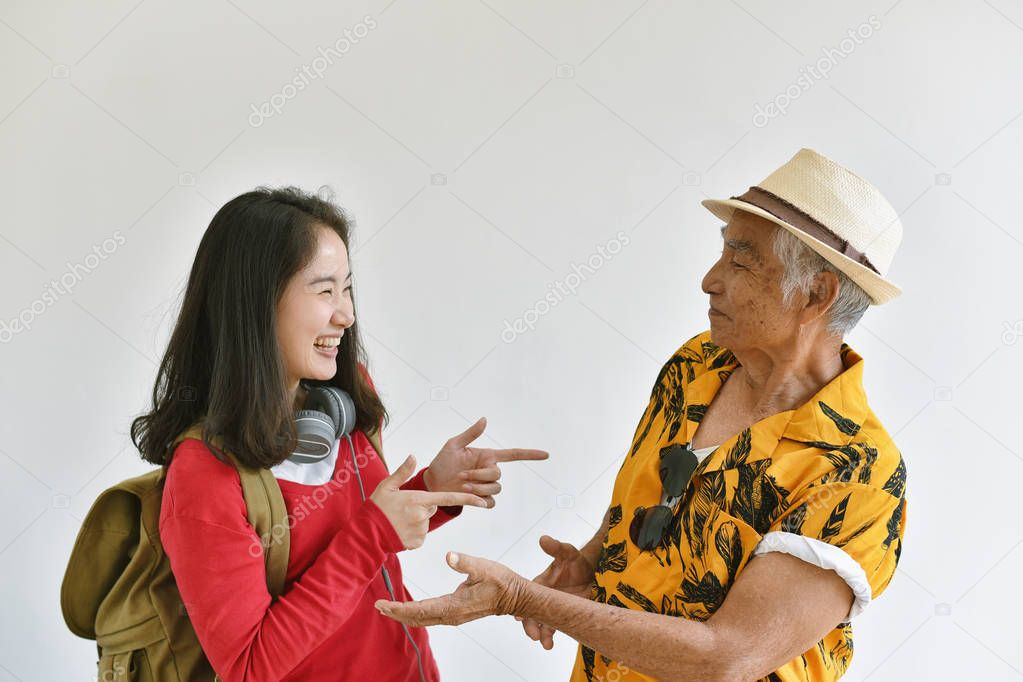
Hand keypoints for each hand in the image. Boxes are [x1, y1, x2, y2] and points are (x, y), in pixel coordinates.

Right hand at [370, 455, 488, 549]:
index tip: (483, 501)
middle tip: (402, 509)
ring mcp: (421, 530)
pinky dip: (412, 532)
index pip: (449, 498)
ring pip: (426, 521)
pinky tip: (400, 530)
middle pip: (432, 507)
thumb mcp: (387, 486)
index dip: (468, 499)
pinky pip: (420, 534)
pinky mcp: (418, 542)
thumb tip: (413, 456)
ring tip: (398, 520)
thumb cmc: (376, 509)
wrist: (367, 534)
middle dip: (422, 507)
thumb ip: (402, 472)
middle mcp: (423, 515)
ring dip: (416, 520)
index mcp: (419, 499)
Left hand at [375, 551, 525, 625]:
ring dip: (404, 614)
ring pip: (423, 619)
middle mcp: (451, 615)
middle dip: (396, 613)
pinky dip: (415, 613)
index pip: (421, 610)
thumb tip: (449, 556)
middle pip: (417, 618)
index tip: (384, 605)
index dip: (400, 608)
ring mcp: (453, 616)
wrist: (515, 596)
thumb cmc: (501, 581)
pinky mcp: (455, 613)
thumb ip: (465, 562)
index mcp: (454, 605)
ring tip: (388, 608)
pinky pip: (430, 616)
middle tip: (378, 606)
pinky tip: (408, 609)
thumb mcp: (484, 567)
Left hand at [424, 417, 548, 506]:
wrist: (432, 484)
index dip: (530, 454)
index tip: (546, 454)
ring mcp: (486, 486)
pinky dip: (482, 500)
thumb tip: (485, 419)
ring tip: (462, 485)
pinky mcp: (481, 499)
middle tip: (462, 476)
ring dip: (479, 487)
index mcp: (486, 456)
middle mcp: (489, 470)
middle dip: (481, 476)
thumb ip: (470, 434)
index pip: (513, 455)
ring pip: (495, 488)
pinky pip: (491, 502)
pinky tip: (470, 496)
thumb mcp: (454, 445)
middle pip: (498, 474)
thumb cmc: (442, 462)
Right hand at [517, 535, 595, 648]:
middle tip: (535, 636)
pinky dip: (550, 636)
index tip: (520, 617)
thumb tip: (543, 539)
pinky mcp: (562, 616)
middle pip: (531, 614)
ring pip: (541, 624)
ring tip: (546, 644)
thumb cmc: (577, 562)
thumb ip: (556, 548)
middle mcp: (542, 598)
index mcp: (539, 583)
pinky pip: (554, 628)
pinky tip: (550, 644)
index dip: (522, 607)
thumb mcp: (568, 553)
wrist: (594, 573)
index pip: (526, 596)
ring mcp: (552, 608)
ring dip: (541, 634)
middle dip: (531, 626)